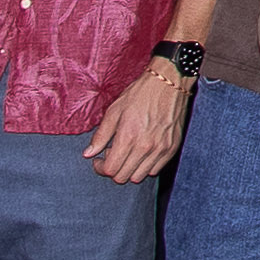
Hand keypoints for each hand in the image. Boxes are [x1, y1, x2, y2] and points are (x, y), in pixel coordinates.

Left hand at [89, 63, 194, 184]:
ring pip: (139, 177)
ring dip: (129, 170)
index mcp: (128, 137)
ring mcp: (160, 149)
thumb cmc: (139, 94)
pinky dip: (145, 167)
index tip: (98, 160)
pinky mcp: (171, 148)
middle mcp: (145, 147)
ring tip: (127, 154)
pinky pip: (154, 170)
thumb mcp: (114, 111)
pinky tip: (141, 152)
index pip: (110, 169)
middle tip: (111, 155)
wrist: (168, 83)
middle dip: (113, 170)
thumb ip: (101, 135)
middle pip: (123, 177)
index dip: (100, 168)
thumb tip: (88, 154)